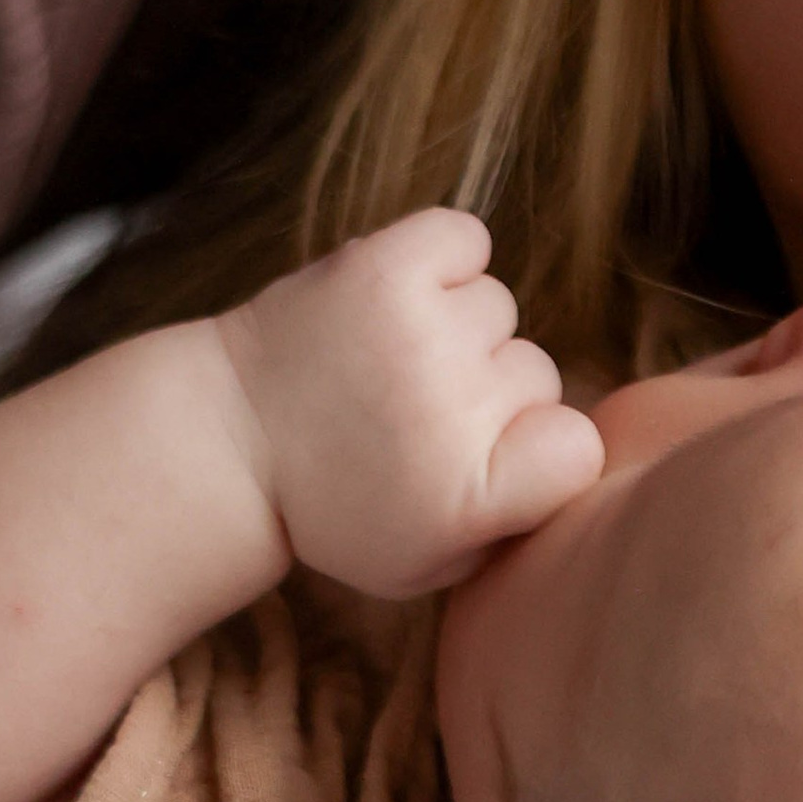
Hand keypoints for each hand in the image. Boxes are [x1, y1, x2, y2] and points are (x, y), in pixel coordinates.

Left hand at [215, 210, 604, 597]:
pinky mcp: (384, 263)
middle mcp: (452, 413)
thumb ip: (516, 520)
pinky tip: (397, 298)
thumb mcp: (430, 562)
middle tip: (405, 416)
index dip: (540, 453)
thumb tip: (579, 455)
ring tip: (384, 359)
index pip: (579, 449)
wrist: (223, 440)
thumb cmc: (337, 504)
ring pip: (496, 309)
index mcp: (469, 497)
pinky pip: (465, 239)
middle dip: (487, 393)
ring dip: (453, 327)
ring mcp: (420, 331)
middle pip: (538, 374)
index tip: (479, 463)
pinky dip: (441, 258)